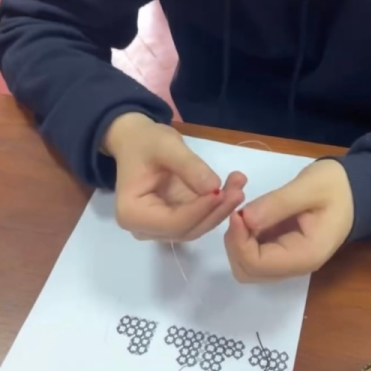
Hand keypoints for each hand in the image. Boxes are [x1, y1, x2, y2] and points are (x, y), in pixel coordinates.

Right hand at [103, 113, 246, 241]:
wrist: (138, 141)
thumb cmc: (146, 142)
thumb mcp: (166, 146)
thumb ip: (189, 167)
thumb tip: (214, 187)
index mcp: (132, 214)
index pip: (173, 222)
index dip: (200, 210)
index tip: (222, 192)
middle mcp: (144, 228)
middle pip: (187, 229)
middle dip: (215, 211)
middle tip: (238, 190)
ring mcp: (160, 228)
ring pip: (197, 227)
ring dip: (221, 209)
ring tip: (239, 186)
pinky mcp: (175, 221)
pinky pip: (200, 219)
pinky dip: (217, 206)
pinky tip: (233, 189)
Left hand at [224, 159, 352, 281]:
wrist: (355, 190)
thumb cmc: (336, 187)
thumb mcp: (310, 186)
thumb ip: (278, 204)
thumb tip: (245, 219)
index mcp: (306, 255)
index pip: (257, 264)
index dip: (239, 240)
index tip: (237, 212)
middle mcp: (295, 266)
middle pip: (247, 271)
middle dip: (235, 243)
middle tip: (238, 211)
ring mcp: (287, 261)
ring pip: (246, 265)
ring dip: (236, 240)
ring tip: (242, 209)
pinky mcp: (281, 251)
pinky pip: (252, 253)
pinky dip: (243, 236)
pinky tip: (248, 212)